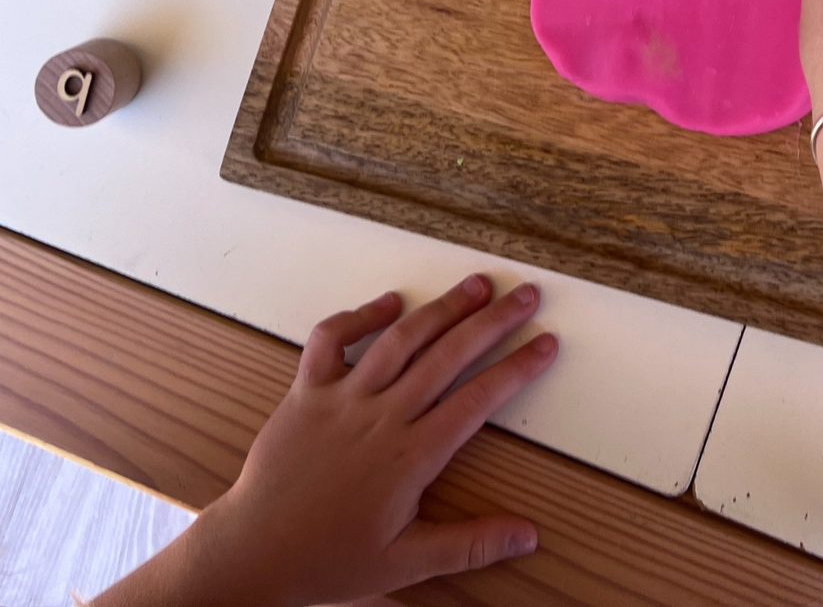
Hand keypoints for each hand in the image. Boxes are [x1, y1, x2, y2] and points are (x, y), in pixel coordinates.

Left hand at [99, 276, 557, 606]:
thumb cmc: (328, 558)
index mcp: (410, 456)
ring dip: (442, 308)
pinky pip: (332, 340)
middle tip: (525, 294)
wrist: (252, 552)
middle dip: (493, 321)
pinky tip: (391, 303)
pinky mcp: (307, 391)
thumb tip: (528, 535)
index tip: (546, 343)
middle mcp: (381, 416)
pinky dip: (361, 316)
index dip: (517, 368)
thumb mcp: (405, 562)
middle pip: (448, 355)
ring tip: (476, 285)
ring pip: (401, 339)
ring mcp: (343, 398)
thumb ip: (470, 544)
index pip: (478, 400)